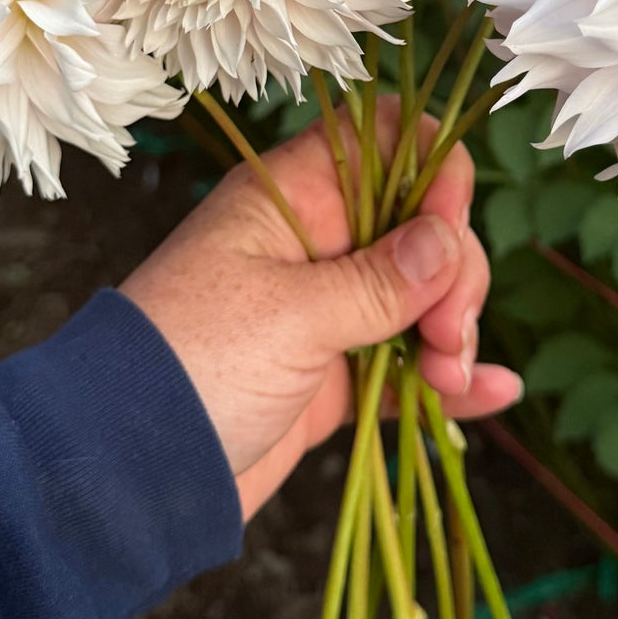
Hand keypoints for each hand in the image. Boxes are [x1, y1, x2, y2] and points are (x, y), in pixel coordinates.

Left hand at [121, 103, 520, 520]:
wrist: (125, 476)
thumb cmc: (191, 367)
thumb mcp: (290, 316)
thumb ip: (380, 279)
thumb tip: (448, 238)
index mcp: (289, 201)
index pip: (383, 142)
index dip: (431, 175)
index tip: (449, 233)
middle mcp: (311, 245)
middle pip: (419, 226)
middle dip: (453, 276)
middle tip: (449, 336)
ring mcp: (323, 314)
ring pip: (420, 299)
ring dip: (453, 333)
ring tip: (449, 380)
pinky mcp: (331, 380)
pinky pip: (405, 366)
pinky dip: (447, 379)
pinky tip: (492, 394)